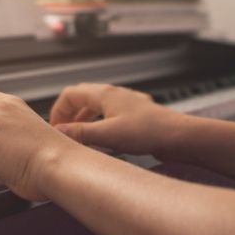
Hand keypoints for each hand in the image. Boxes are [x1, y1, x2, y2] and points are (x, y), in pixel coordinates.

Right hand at [47, 83, 181, 157]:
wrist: (179, 136)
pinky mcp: (136, 115)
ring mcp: (127, 103)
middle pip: (83, 98)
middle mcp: (115, 94)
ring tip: (79, 138)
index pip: (70, 94)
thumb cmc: (148, 132)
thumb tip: (57, 132)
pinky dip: (100, 124)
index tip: (54, 129)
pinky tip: (104, 140)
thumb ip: (80, 133)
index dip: (58, 111)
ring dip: (84, 120)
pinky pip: (111, 115)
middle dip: (69, 114)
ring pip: (97, 107)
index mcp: (105, 94)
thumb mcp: (107, 134)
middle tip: (63, 133)